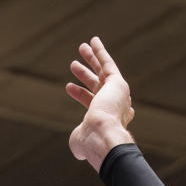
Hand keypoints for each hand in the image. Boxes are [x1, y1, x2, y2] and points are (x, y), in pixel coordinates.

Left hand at [66, 36, 134, 171]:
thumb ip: (79, 139)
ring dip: (92, 58)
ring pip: (103, 72)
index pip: (92, 102)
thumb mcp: (79, 142)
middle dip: (86, 73)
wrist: (103, 136)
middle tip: (74, 64)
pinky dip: (100, 51)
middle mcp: (116, 106)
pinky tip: (93, 40)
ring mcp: (118, 94)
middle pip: (98, 84)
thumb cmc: (90, 142)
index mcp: (108, 120)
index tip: (68, 86)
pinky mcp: (118, 83)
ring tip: (81, 47)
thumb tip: (78, 145)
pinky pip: (107, 63)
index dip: (80, 93)